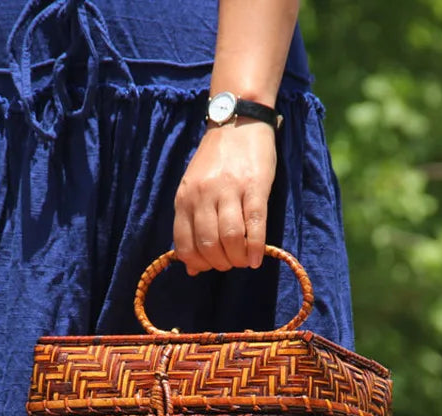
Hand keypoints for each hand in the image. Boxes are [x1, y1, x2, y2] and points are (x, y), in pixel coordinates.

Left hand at [173, 120, 276, 275]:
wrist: (238, 121)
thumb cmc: (217, 160)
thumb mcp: (194, 189)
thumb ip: (191, 224)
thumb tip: (191, 268)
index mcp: (185, 197)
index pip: (185, 244)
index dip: (198, 263)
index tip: (209, 265)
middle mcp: (203, 194)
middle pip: (209, 245)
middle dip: (221, 263)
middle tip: (231, 263)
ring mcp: (229, 190)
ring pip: (230, 238)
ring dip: (238, 258)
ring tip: (244, 260)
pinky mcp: (254, 187)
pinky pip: (254, 225)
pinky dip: (256, 248)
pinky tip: (257, 258)